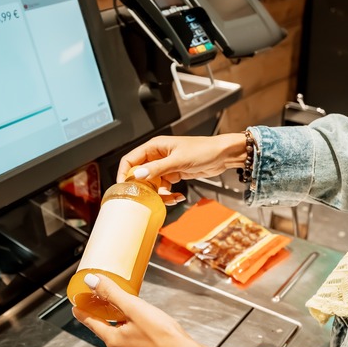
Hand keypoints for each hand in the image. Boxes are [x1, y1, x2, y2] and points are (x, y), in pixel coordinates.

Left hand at [72, 274, 255, 346]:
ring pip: (123, 339)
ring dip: (124, 327)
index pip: (91, 323)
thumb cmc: (164, 337)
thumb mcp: (135, 308)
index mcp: (114, 341)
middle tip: (110, 305)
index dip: (83, 312)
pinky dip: (136, 337)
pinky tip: (149, 331)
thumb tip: (92, 281)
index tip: (77, 307)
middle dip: (108, 318)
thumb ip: (112, 293)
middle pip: (108, 331)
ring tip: (135, 315)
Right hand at [116, 133, 247, 203]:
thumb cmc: (203, 150)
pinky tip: (177, 197)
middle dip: (145, 189)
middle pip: (140, 175)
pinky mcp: (174, 174)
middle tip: (149, 199)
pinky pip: (164, 187)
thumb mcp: (178, 160)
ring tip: (169, 199)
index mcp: (154, 147)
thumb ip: (157, 169)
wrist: (222, 155)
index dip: (125, 174)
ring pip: (152, 184)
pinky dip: (168, 195)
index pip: (130, 160)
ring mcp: (165, 166)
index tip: (125, 188)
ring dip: (159, 195)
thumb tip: (137, 175)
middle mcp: (157, 156)